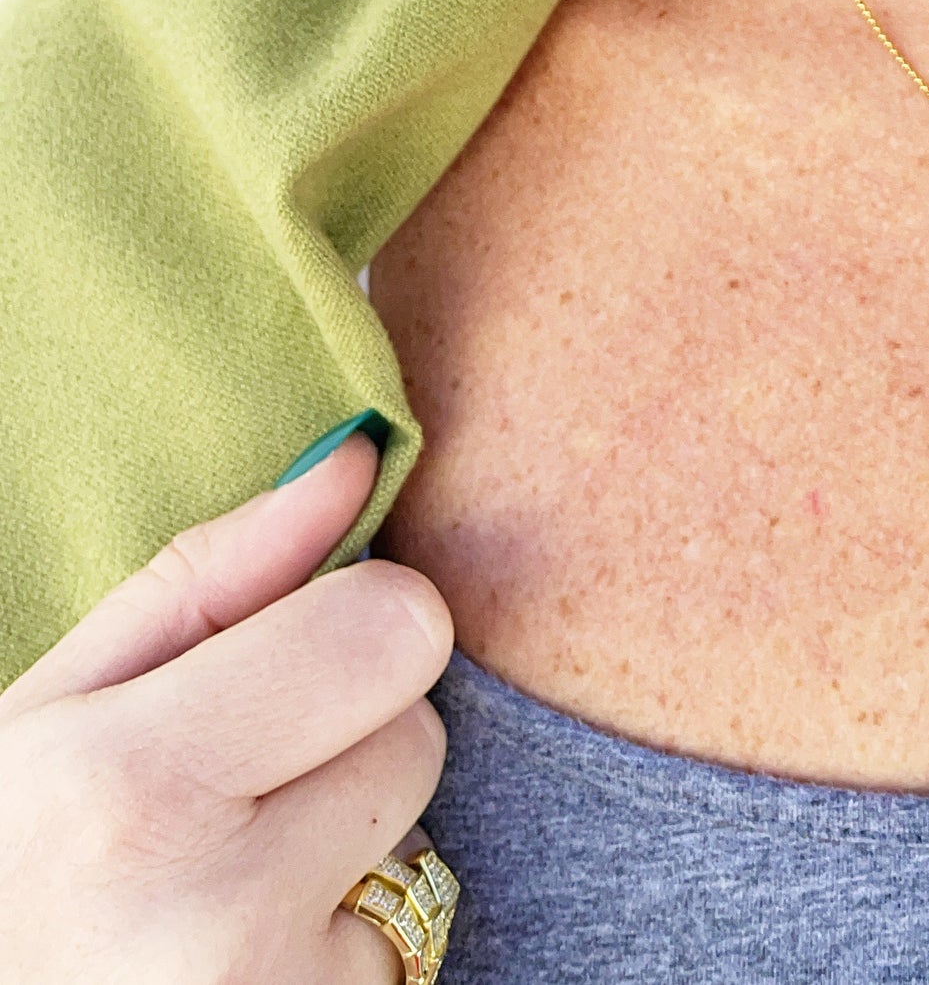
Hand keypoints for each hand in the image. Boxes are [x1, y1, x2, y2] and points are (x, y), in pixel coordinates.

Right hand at [0, 433, 452, 980]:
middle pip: (420, 738)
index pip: (395, 630)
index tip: (293, 658)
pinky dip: (342, 945)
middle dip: (345, 747)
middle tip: (224, 801)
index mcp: (133, 786)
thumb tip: (353, 458)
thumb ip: (212, 579)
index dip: (356, 625)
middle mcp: (215, 913)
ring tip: (219, 892)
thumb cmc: (5, 870)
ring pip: (423, 854)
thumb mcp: (51, 712)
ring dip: (348, 858)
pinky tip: (244, 964)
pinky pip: (400, 954)